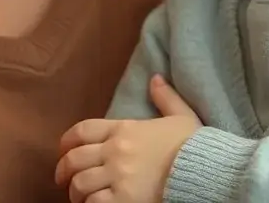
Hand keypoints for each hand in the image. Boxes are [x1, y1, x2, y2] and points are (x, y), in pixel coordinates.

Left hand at [55, 74, 202, 202]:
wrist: (205, 170)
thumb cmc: (194, 145)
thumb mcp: (182, 116)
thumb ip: (165, 97)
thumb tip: (156, 78)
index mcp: (124, 129)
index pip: (82, 131)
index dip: (66, 142)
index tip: (62, 152)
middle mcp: (115, 151)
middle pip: (74, 159)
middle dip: (64, 171)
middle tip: (63, 180)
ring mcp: (118, 176)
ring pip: (80, 184)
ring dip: (76, 193)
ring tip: (79, 198)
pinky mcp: (124, 200)